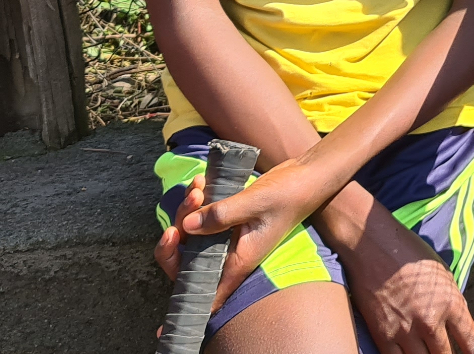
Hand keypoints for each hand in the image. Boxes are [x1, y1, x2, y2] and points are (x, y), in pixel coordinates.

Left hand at [158, 159, 323, 310]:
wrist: (306, 177)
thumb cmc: (287, 195)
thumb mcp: (254, 203)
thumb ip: (220, 215)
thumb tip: (186, 226)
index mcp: (238, 260)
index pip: (207, 293)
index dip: (183, 295)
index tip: (168, 282)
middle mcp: (229, 253)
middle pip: (187, 258)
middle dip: (178, 232)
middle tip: (190, 203)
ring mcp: (226, 237)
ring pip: (191, 233)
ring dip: (187, 209)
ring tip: (198, 186)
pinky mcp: (226, 220)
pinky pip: (201, 216)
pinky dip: (196, 200)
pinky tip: (201, 182)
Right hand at [339, 210, 473, 353]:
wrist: (373, 246)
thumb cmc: (409, 254)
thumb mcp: (443, 275)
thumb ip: (452, 304)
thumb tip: (456, 327)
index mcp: (451, 304)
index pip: (472, 343)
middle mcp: (430, 321)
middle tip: (446, 352)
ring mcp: (405, 330)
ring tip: (428, 352)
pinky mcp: (382, 335)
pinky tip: (408, 353)